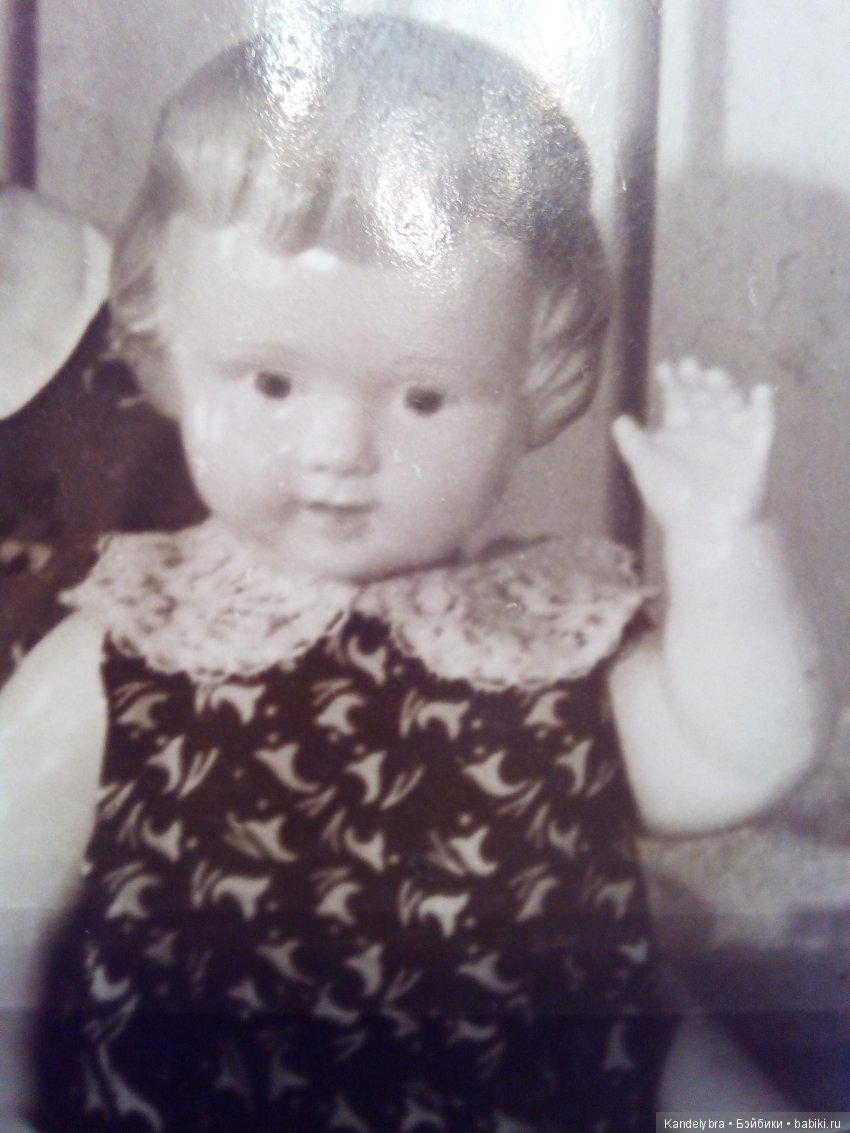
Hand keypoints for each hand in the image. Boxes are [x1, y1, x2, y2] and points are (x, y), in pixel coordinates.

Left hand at [612, 358, 774, 537]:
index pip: (678, 397)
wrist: (705, 529)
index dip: (673, 382)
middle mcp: (707, 427)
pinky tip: (759, 390)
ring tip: (715, 375)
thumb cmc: (672, 501)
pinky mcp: (755, 449)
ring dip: (725, 388)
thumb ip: (633, 443)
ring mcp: (732, 436)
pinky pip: (762, 424)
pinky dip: (763, 407)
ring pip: (731, 403)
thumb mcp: (647, 467)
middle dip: (697, 381)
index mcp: (681, 429)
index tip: (665, 368)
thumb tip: (618, 419)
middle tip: (690, 366)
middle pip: (704, 395)